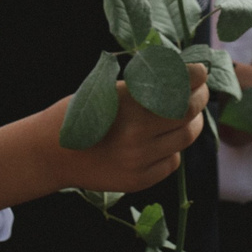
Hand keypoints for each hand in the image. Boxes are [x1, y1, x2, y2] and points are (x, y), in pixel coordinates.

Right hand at [60, 63, 207, 193]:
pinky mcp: (139, 180)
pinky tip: (163, 140)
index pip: (176, 86)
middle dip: (199, 97)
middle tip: (200, 90)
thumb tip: (183, 78)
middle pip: (187, 112)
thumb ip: (143, 88)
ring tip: (187, 115)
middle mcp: (136, 132)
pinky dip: (173, 148)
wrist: (50, 153)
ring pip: (184, 138)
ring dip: (192, 122)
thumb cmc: (79, 113)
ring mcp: (139, 160)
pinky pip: (172, 161)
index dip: (195, 77)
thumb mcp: (106, 91)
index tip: (201, 71)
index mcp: (126, 103)